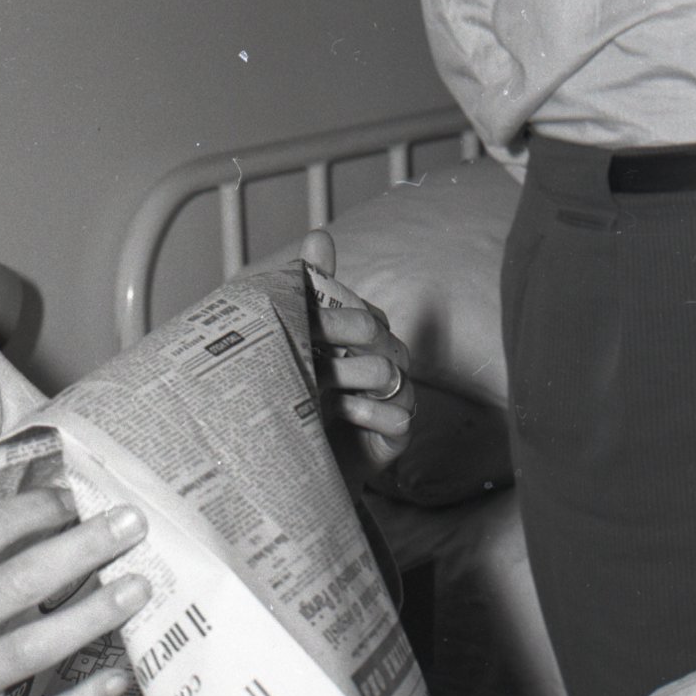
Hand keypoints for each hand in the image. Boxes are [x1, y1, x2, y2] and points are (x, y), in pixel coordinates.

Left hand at [300, 229, 414, 477]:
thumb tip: (320, 235)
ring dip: (354, 377)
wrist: (298, 460)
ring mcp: (394, 397)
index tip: (307, 325)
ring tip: (321, 385)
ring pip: (390, 375)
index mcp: (364, 338)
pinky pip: (398, 416)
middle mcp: (384, 363)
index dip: (339, 316)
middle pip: (380, 340)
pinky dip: (372, 412)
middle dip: (345, 343)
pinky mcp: (396, 433)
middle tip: (308, 351)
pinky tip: (345, 410)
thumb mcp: (297, 344)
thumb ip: (312, 289)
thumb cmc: (300, 397)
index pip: (365, 315)